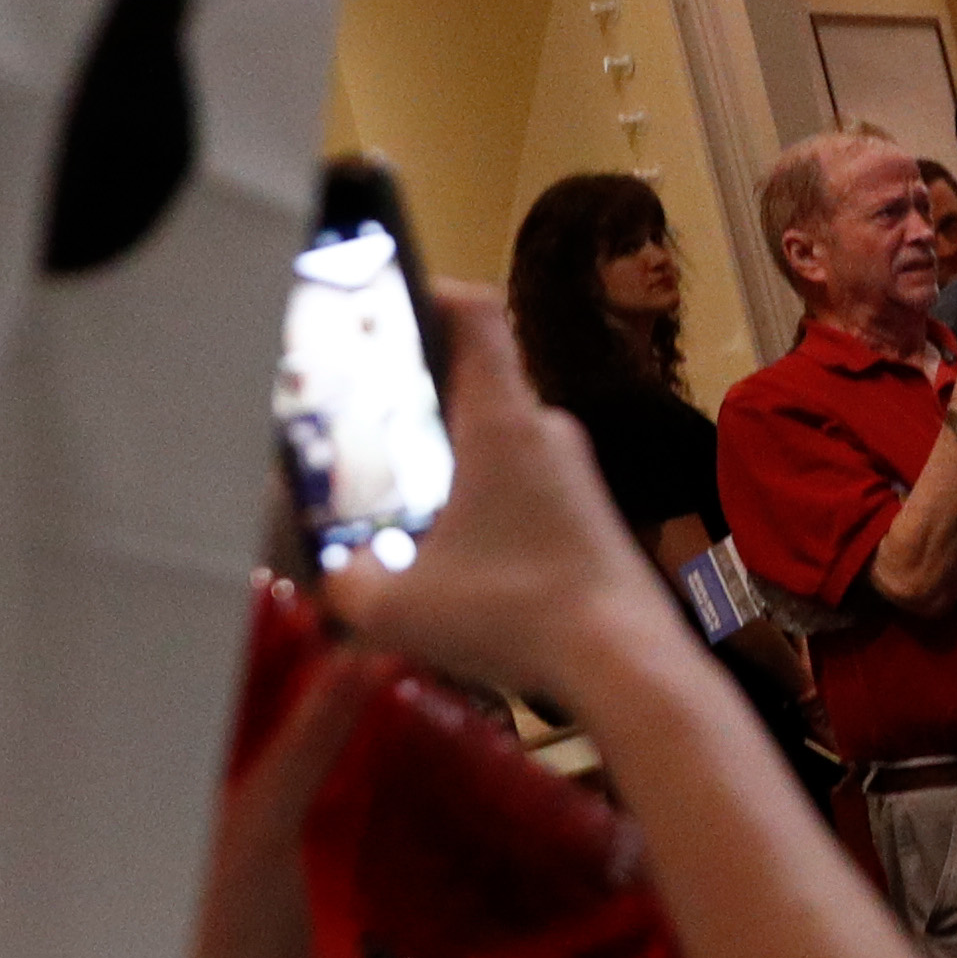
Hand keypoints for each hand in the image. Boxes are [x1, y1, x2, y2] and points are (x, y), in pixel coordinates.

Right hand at [315, 281, 692, 707]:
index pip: (476, 314)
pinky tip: (455, 555)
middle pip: (476, 384)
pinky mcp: (591, 513)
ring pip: (499, 441)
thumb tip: (329, 578)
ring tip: (401, 502)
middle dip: (419, 402)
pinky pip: (526, 483)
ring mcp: (577, 471)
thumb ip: (346, 585)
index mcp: (502, 420)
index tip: (388, 307)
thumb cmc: (516, 615)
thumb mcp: (400, 607)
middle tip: (364, 429)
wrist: (627, 663)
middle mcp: (546, 430)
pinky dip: (486, 501)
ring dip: (452, 462)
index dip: (431, 294)